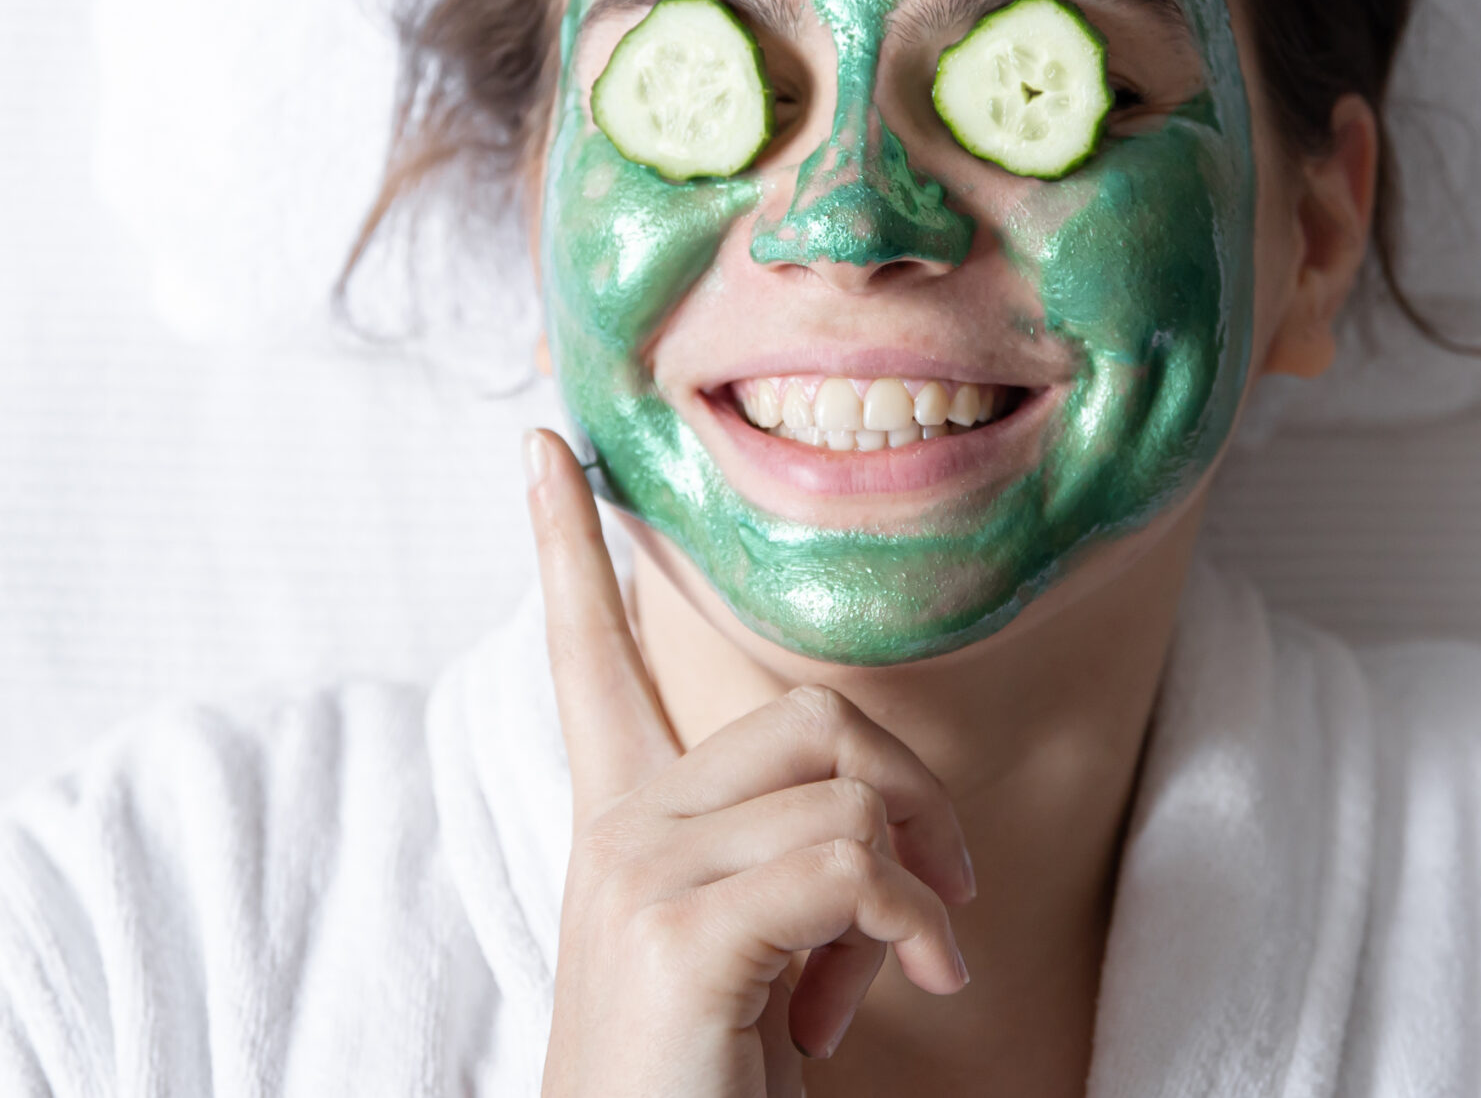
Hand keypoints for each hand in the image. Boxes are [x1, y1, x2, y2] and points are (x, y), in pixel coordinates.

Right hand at [526, 430, 974, 1096]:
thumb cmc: (702, 1077)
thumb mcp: (748, 948)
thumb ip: (784, 856)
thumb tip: (884, 834)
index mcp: (621, 821)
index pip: (586, 654)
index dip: (569, 548)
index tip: (545, 446)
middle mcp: (618, 829)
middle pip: (814, 716)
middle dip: (913, 799)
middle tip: (935, 902)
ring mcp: (640, 875)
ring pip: (847, 793)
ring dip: (911, 891)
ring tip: (884, 981)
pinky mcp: (683, 933)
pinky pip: (851, 866)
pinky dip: (913, 927)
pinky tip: (911, 988)